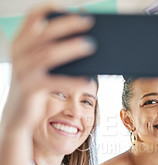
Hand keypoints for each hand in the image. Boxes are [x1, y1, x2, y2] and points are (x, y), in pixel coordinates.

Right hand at [3, 4, 95, 129]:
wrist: (18, 114)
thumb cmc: (35, 87)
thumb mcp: (40, 67)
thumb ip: (51, 53)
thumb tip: (84, 42)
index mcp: (20, 44)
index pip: (31, 18)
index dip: (47, 9)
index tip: (67, 5)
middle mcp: (18, 53)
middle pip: (45, 33)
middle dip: (68, 24)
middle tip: (89, 21)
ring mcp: (23, 70)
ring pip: (49, 54)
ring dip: (72, 48)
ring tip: (92, 45)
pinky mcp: (30, 88)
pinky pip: (54, 81)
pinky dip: (72, 80)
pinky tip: (87, 79)